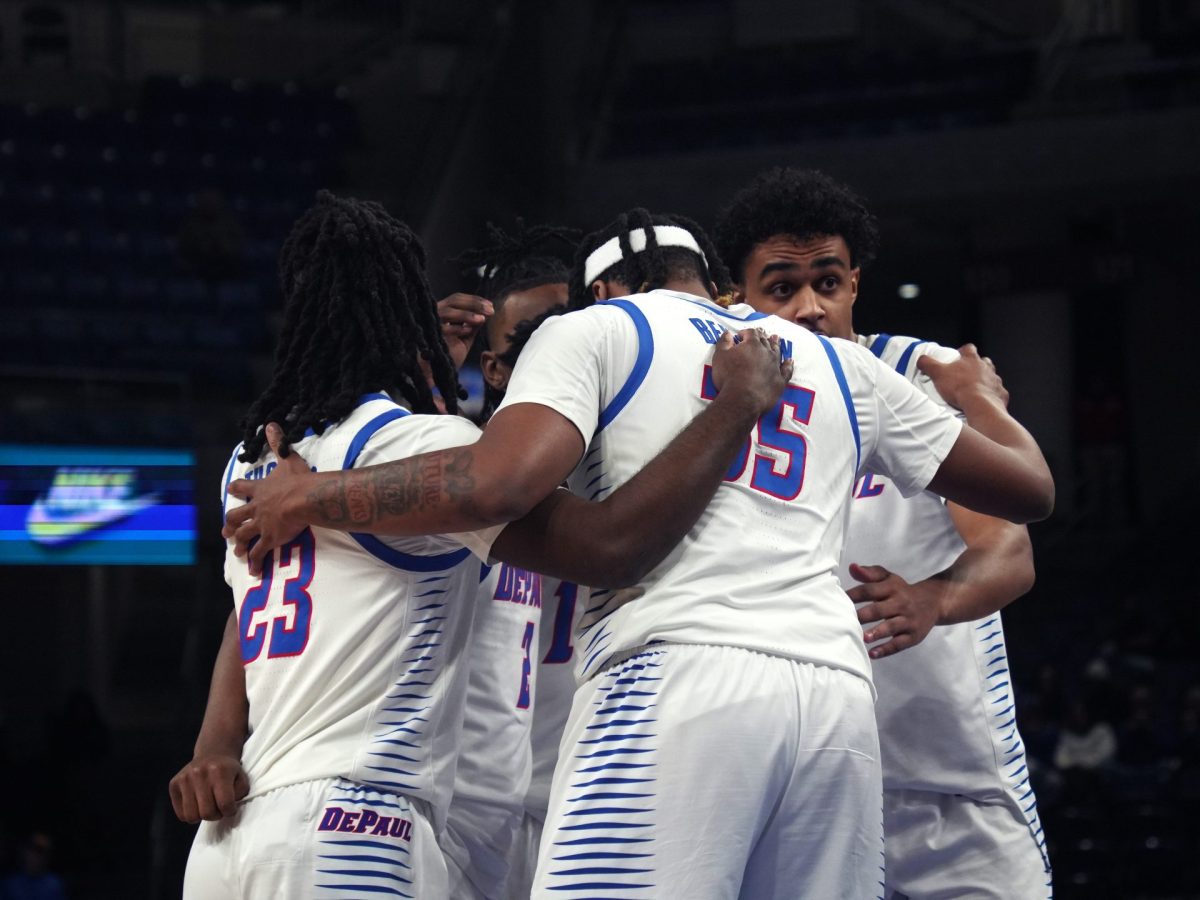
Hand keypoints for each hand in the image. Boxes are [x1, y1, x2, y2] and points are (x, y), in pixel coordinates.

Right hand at [168, 753, 248, 823]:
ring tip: (208, 807)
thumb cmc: (228, 770)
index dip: (230, 811)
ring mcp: (185, 778)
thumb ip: (240, 793)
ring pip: (191, 816)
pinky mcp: (174, 784)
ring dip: (202, 816)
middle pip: (207, 812)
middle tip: (219, 808)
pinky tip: (197, 805)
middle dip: (216, 815)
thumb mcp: (242, 778)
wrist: (212, 753)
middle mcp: (200, 773)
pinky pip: (181, 814)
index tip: (230, 808)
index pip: (225, 804)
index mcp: (220, 771)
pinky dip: (190, 814)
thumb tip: (228, 807)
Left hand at [222, 423, 314, 574]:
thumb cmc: (298, 479)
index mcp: (260, 490)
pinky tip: (253, 572)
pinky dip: (255, 562)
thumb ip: (279, 442)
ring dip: (240, 544)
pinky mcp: (270, 539)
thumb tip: (271, 423)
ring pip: (245, 536)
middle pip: (236, 517)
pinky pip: (260, 553)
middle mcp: (256, 508)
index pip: (242, 488)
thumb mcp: (288, 457)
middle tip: (226, 531)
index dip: (237, 489)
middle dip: (230, 524)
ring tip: (236, 552)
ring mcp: (262, 525)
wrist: (303, 498)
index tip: (231, 491)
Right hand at [438, 293, 492, 368]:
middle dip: (474, 304)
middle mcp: (435, 314)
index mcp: (443, 312)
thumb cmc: (450, 353)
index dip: (475, 300)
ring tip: (481, 319)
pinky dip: (457, 328)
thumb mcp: (466, 337)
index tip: (490, 305)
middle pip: (454, 301)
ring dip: (467, 314)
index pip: (458, 299)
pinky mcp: (429, 336)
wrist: (439, 373)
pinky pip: (442, 329)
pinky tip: (468, 330)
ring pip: (448, 311)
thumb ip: (473, 324)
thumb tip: (486, 312)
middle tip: (490, 310)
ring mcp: (431, 324)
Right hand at [710, 328, 793, 414]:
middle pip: (765, 341)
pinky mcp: (780, 380)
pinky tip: (790, 361)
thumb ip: (723, 342)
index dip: (746, 332)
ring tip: (776, 338)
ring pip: (777, 352)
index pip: (751, 333)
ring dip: (776, 344)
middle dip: (762, 336)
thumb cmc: (728, 376)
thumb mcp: (719, 357)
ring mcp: (775, 366)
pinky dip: (788, 365)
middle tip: (761, 333)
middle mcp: (767, 352)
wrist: (742, 399)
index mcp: (752, 344)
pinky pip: (787, 370)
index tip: (740, 335)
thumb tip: (728, 333)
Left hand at [846, 563, 940, 658]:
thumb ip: (870, 574)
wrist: (935, 601)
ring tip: (863, 637)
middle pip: (879, 610)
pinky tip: (872, 654)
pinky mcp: (914, 636)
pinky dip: (886, 649)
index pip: (870, 590)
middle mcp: (900, 604)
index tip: (837, 600)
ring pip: (891, 627)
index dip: (854, 595)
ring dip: (877, 632)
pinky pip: (900, 644)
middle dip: (863, 616)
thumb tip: (851, 567)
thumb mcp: (889, 578)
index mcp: (892, 588)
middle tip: (845, 621)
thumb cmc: (902, 590)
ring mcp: (908, 621)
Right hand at [916, 343, 1007, 410]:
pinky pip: (997, 392)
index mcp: (971, 360)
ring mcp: (995, 380)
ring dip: (985, 380)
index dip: (963, 351)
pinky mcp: (1000, 393)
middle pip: (984, 361)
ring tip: (976, 389)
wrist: (979, 405)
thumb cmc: (959, 388)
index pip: (969, 349)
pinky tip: (985, 401)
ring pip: (992, 376)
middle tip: (968, 374)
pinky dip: (992, 395)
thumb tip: (921, 359)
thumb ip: (928, 364)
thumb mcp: (938, 374)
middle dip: (977, 366)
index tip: (958, 356)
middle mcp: (986, 367)